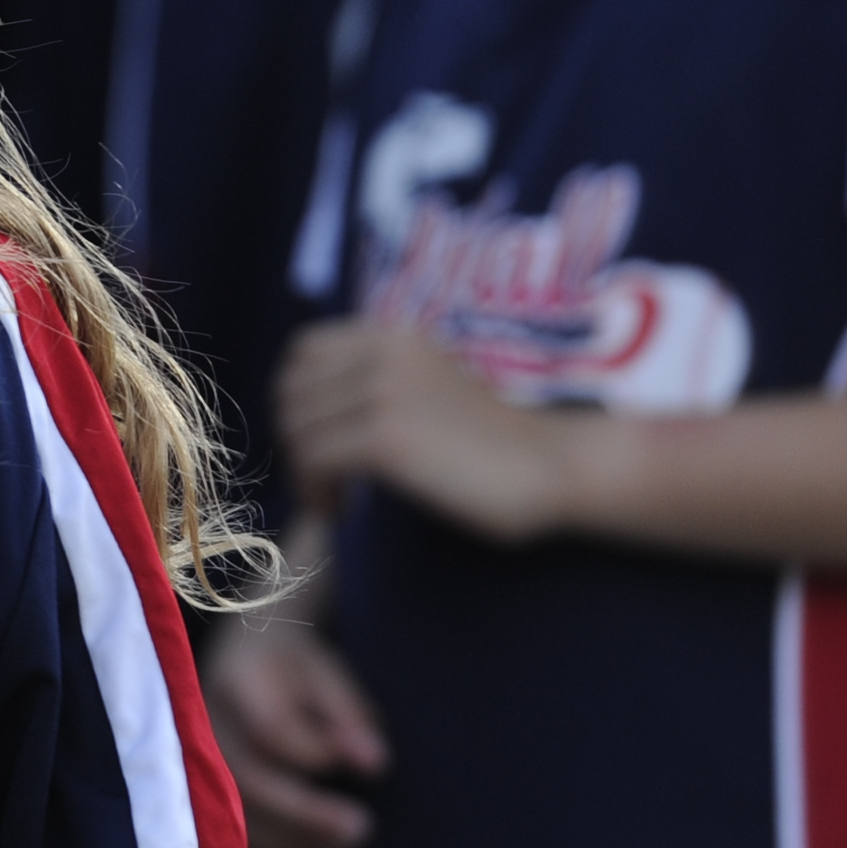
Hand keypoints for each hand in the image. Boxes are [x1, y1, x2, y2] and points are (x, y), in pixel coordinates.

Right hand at [205, 616, 385, 847]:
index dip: (314, 754)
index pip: (268, 728)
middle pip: (244, 780)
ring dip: (289, 841)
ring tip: (343, 844)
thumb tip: (372, 765)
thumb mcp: (326, 673)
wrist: (242, 658)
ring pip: (229, 816)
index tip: (368, 766)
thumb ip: (348, 715)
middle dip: (305, 814)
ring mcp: (193, 762)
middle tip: (362, 827)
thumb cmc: (292, 670)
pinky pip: (220, 838)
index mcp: (238, 680)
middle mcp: (204, 723)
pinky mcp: (197, 794)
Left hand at [277, 317, 608, 543]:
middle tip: (325, 479)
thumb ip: (378, 382)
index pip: (304, 353)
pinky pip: (315, 461)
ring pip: (298, 430)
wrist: (554, 467)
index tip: (319, 439)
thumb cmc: (494, 443)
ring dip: (305, 473)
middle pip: (292, 393)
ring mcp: (385, 391)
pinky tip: (340, 512)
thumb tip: (303, 410)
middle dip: (297, 440)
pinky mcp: (387, 437)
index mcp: (395, 335)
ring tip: (336, 500)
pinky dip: (316, 492)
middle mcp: (384, 352)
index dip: (299, 399)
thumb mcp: (430, 388)